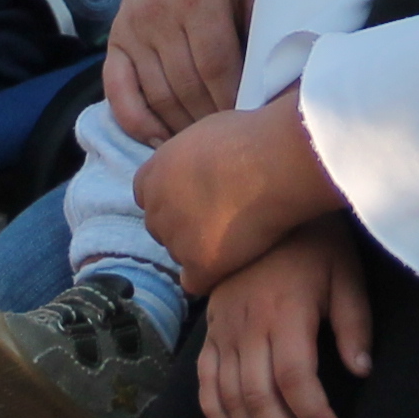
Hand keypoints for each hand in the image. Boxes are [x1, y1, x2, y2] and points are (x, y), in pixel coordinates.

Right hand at [104, 0, 258, 142]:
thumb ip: (264, 23)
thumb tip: (280, 76)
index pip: (217, 67)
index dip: (233, 102)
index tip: (250, 125)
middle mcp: (158, 12)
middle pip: (187, 86)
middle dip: (211, 122)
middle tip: (232, 145)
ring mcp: (131, 27)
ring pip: (157, 95)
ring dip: (181, 128)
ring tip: (205, 146)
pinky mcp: (113, 39)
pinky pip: (117, 92)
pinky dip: (137, 123)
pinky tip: (160, 142)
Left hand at [136, 93, 342, 290]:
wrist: (272, 163)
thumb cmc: (248, 138)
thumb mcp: (202, 134)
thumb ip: (187, 157)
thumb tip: (194, 163)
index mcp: (154, 173)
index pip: (147, 196)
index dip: (172, 200)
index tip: (196, 200)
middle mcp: (157, 207)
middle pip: (160, 228)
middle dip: (182, 227)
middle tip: (220, 221)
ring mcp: (176, 238)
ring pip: (179, 256)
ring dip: (200, 252)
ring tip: (235, 240)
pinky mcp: (200, 263)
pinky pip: (195, 283)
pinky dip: (211, 277)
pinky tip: (233, 265)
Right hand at [195, 219, 371, 417]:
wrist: (264, 197)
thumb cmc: (315, 239)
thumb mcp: (346, 272)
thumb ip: (354, 323)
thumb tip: (361, 371)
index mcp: (283, 312)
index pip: (295, 381)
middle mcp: (246, 325)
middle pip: (258, 399)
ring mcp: (222, 329)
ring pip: (230, 399)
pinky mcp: (210, 329)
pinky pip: (204, 382)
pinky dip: (215, 416)